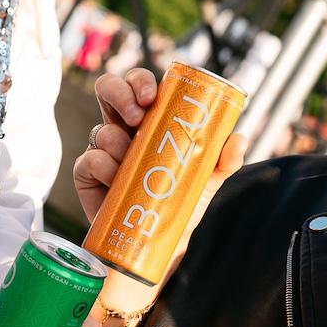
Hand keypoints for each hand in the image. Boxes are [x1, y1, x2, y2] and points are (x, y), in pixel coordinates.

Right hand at [73, 68, 246, 324]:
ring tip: (131, 161)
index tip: (152, 96)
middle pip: (109, 91)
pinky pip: (88, 160)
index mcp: (150, 122)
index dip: (139, 81)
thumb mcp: (206, 181)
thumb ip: (224, 160)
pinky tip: (115, 180)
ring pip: (101, 129)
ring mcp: (103, 151)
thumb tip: (238, 137)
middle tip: (138, 115)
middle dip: (119, 93)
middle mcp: (123, 130)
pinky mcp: (87, 175)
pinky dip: (102, 166)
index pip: (138, 87)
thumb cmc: (179, 205)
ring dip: (116, 141)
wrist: (158, 245)